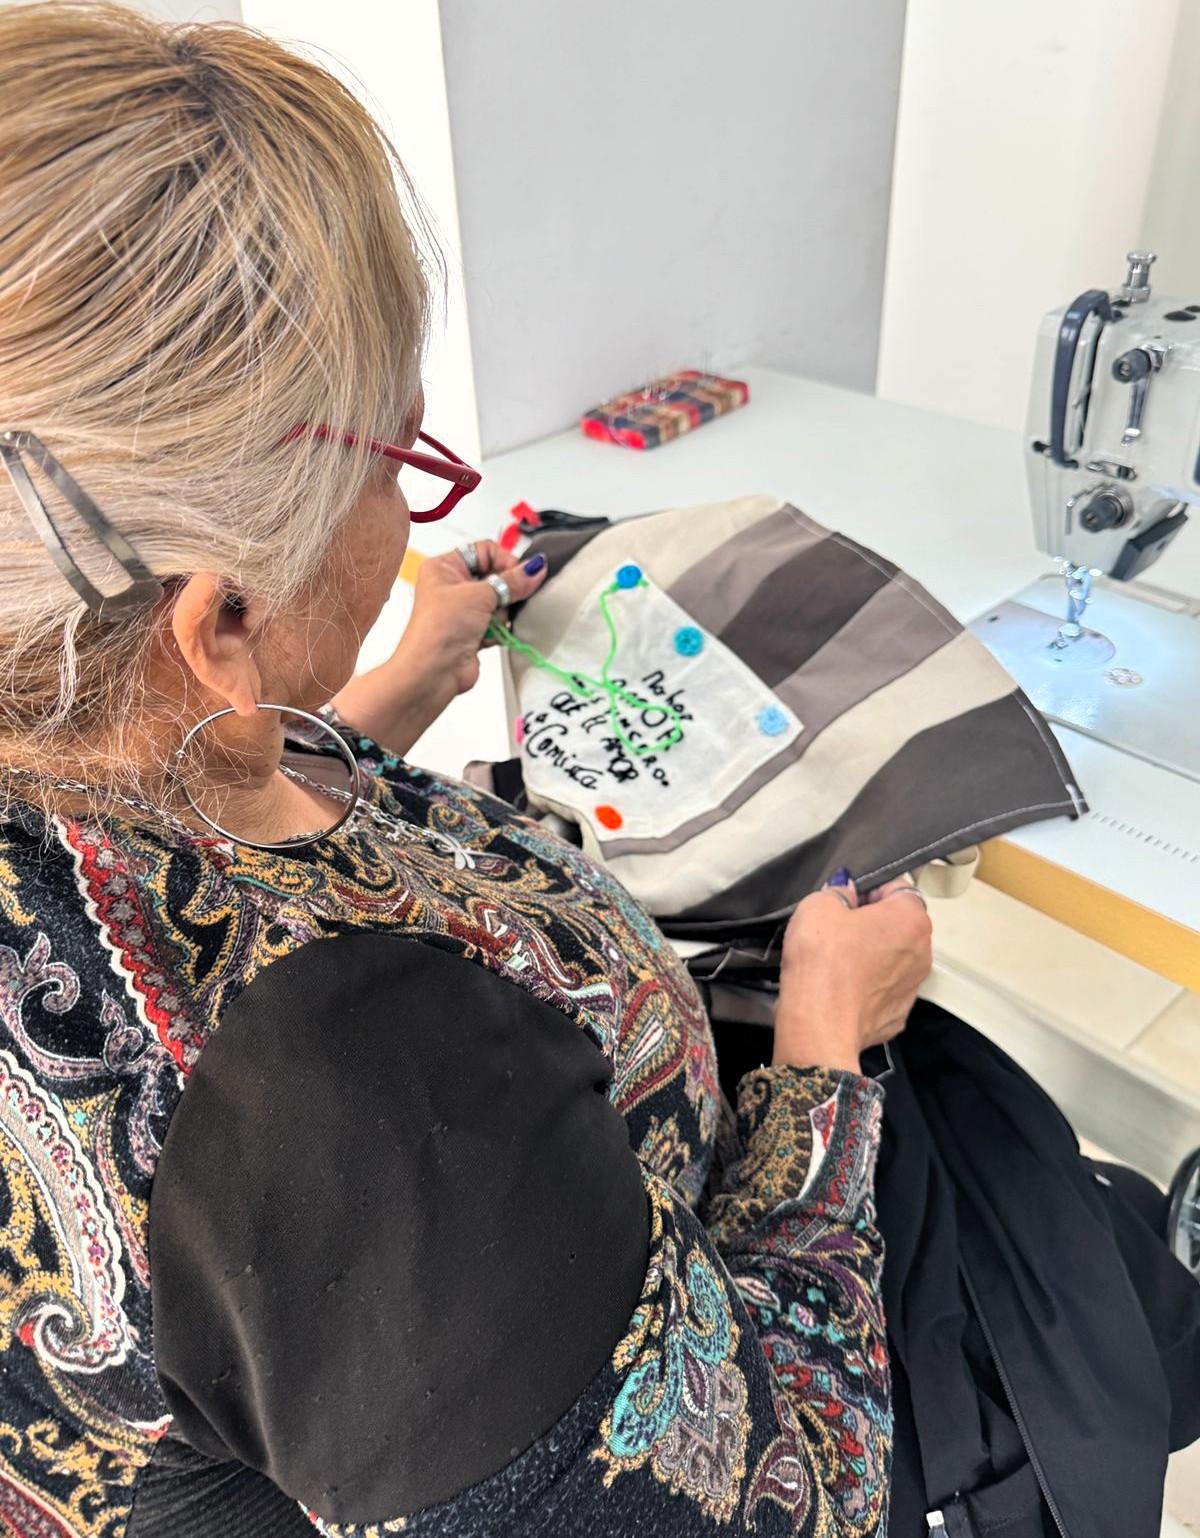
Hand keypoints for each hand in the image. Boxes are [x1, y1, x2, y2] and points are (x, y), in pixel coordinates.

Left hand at [328, 542, 548, 757]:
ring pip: (501, 602)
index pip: (485, 550)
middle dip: (504, 593)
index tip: (520, 574)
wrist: (433, 672)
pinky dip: (499, 630)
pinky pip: (499, 623)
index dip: (504, 561)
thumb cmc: (438, 630)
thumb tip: (535, 567)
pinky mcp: (474, 632)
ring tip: (489, 624)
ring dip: (500, 614)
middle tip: (503, 601)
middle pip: (496, 578)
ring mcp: (464, 611)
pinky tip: (490, 636)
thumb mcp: (480, 594)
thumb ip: (513, 580)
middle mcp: (452, 587)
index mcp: (444, 567)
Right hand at [773, 876, 932, 1073]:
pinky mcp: (897, 1015)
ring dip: (870, 955)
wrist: (819, 1027)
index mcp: (911, 918)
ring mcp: (912, 987)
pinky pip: (883, 989)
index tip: (845, 898)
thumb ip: (838, 890)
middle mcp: (922, 952)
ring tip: (835, 961)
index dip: (867, 888)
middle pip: (897, 924)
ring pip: (892, 959)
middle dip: (870, 922)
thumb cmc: (823, 964)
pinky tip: (841, 987)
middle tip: (836, 929)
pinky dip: (866, 986)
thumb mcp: (818, 906)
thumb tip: (846, 893)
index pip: (896, 887)